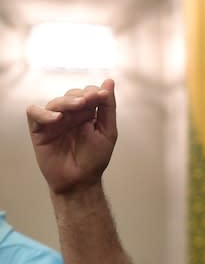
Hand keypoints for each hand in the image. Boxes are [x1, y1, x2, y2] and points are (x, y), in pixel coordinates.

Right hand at [26, 79, 117, 193]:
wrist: (80, 181)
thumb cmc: (94, 158)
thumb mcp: (108, 131)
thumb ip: (108, 107)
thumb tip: (109, 82)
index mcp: (88, 113)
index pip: (89, 93)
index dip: (94, 92)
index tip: (102, 96)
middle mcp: (71, 115)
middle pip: (72, 94)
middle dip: (82, 95)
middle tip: (89, 101)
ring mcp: (54, 121)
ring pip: (56, 102)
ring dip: (67, 101)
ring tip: (79, 105)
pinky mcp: (39, 130)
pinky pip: (34, 113)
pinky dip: (44, 112)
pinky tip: (57, 118)